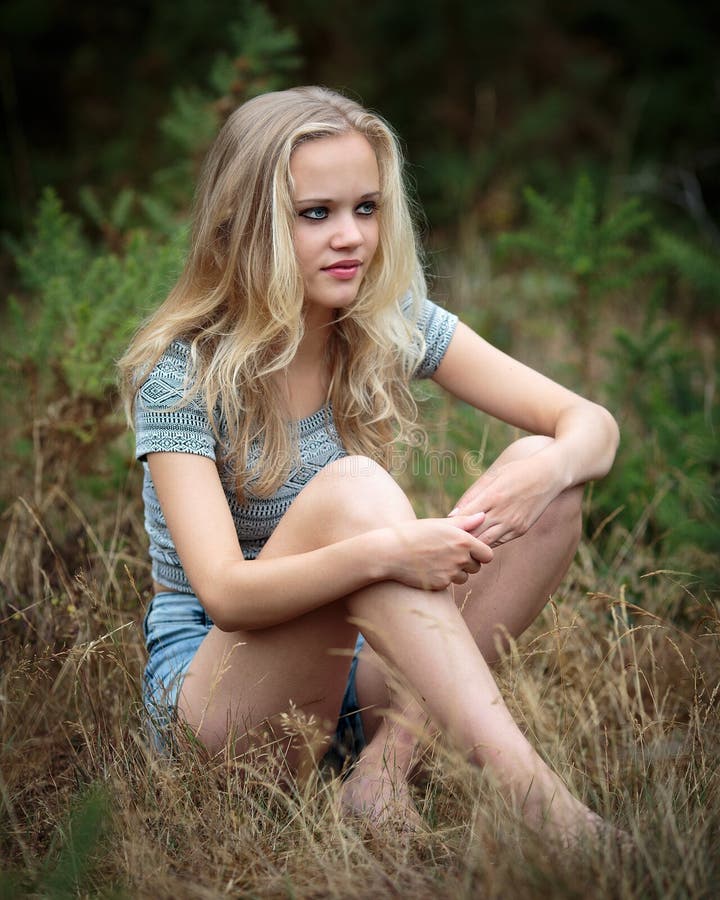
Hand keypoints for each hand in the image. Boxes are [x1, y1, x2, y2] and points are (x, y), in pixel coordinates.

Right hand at [381, 513, 492, 589]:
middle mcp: (460, 558)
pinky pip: (449, 584)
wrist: (389, 552)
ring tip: (437, 560)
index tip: (468, 549)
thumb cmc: (414, 533)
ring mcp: (450, 573)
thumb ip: (465, 522)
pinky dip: (442, 578)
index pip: (487, 554)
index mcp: (463, 540)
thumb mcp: (439, 524)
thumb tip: (483, 516)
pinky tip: (428, 568)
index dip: (480, 553)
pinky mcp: (440, 585)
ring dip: (456, 572)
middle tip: (448, 553)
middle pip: (476, 567)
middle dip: (467, 563)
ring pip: (464, 578)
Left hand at [449, 455, 563, 547]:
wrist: (550, 475)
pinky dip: (488, 542)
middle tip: (446, 541)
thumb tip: (452, 515)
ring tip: (460, 545)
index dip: (451, 526)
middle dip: (459, 538)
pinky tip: (479, 541)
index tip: (440, 529)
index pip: (465, 518)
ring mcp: (513, 523)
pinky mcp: (521, 530)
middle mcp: (503, 513)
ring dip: (473, 544)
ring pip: (486, 542)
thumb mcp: (493, 477)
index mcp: (493, 496)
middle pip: (474, 534)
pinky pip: (500, 542)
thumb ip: (472, 496)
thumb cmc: (517, 471)